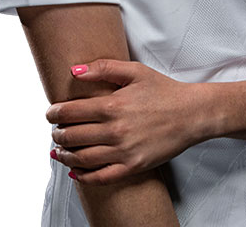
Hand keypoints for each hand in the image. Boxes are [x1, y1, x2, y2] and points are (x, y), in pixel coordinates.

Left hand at [46, 59, 209, 184]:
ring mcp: (124, 150)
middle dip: (57, 134)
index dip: (54, 113)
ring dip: (64, 155)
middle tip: (57, 132)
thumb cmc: (165, 92)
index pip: (68, 112)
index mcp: (113, 105)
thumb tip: (74, 70)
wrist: (194, 114)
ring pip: (80, 158)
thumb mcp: (136, 71)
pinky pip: (100, 177)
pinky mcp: (133, 166)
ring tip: (60, 151)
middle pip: (70, 136)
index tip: (52, 114)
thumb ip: (104, 68)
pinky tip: (76, 171)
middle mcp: (115, 129)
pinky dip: (83, 176)